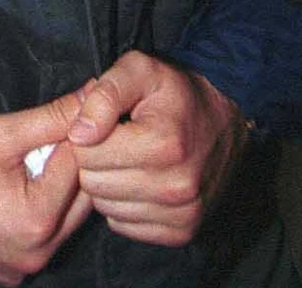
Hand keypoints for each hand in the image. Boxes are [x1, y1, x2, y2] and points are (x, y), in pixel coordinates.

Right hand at [0, 88, 92, 284]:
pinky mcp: (7, 274)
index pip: (82, 168)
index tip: (68, 119)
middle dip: (71, 166)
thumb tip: (93, 95)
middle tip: (48, 140)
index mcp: (39, 221)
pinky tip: (18, 190)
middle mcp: (36, 255)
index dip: (77, 137)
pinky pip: (40, 241)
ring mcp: (21, 269)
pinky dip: (40, 215)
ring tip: (32, 162)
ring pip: (63, 223)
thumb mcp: (0, 133)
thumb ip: (52, 116)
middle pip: (79, 201)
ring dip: (57, 191)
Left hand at [67, 51, 247, 246]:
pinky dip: (124, 205)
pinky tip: (140, 180)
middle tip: (116, 140)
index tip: (105, 123)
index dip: (86, 135)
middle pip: (94, 185)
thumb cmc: (175, 92)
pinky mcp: (183, 231)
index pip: (86, 154)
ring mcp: (182, 212)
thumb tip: (78, 135)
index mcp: (164, 144)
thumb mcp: (139, 70)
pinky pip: (124, 226)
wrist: (223, 120)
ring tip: (130, 158)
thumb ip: (104, 95)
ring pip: (106, 209)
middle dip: (96, 160)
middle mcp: (176, 185)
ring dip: (109, 185)